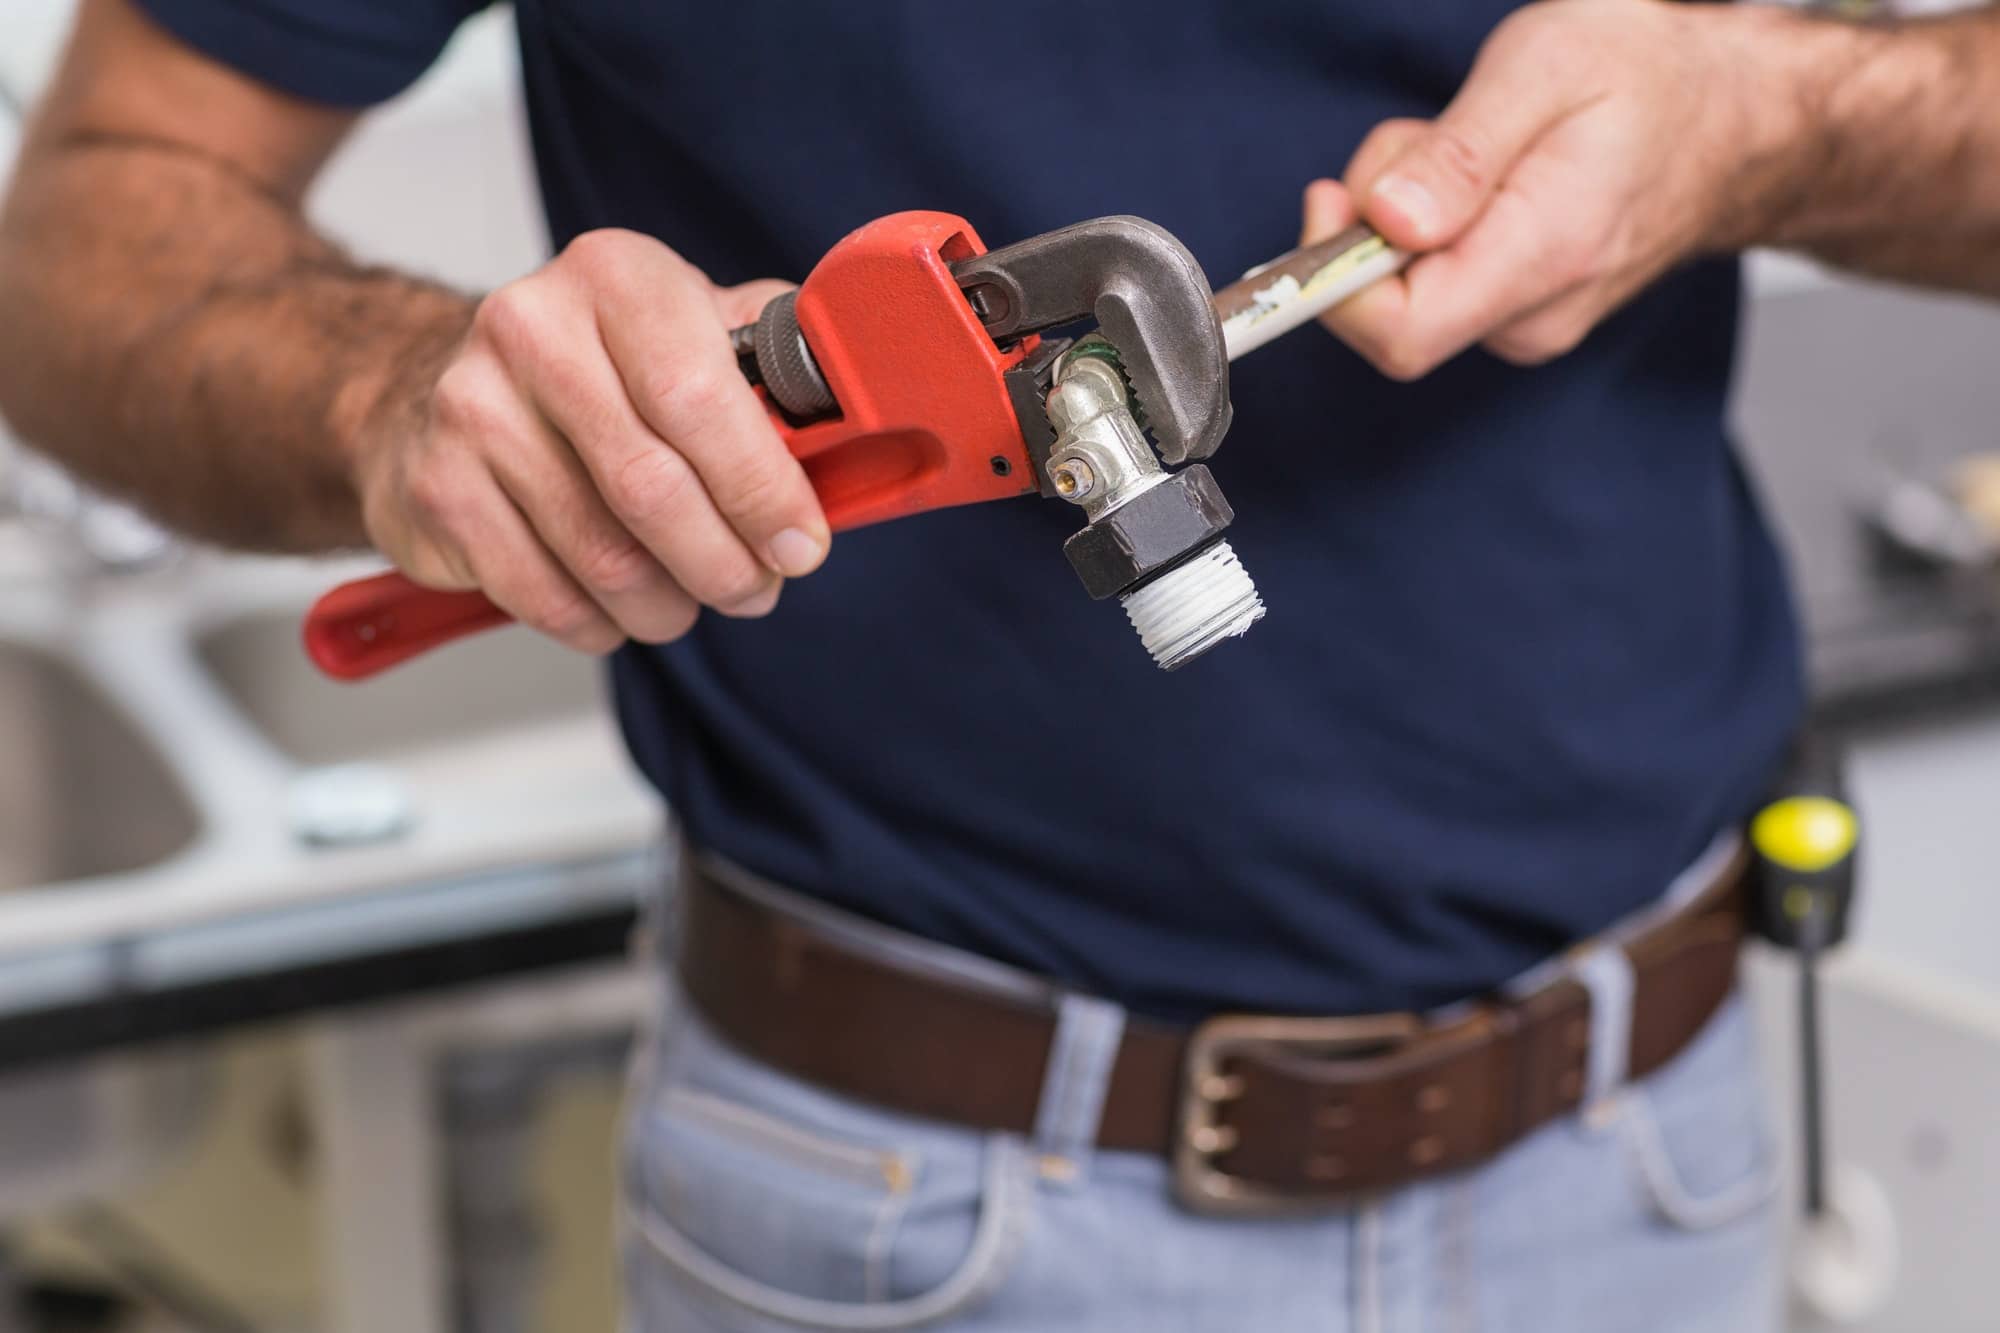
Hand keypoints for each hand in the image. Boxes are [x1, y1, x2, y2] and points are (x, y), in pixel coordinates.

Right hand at [354, 229, 828, 652]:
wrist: (438, 385)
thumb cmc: (600, 370)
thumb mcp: (693, 331)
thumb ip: (774, 372)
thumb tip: (865, 430)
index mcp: (617, 277)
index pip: (699, 395)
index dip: (762, 487)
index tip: (802, 544)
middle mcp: (532, 328)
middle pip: (652, 487)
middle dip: (725, 562)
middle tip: (756, 589)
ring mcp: (472, 408)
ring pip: (602, 555)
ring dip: (668, 604)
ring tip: (690, 602)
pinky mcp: (437, 489)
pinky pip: (543, 595)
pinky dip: (601, 625)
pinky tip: (619, 611)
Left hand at [1302, 0, 1800, 379]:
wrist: (1737, 120)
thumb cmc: (1651, 80)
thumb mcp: (1546, 68)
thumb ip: (1460, 154)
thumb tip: (1386, 221)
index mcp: (1540, 259)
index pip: (1399, 335)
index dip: (1334, 279)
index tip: (1329, 201)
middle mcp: (1530, 316)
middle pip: (1385, 307)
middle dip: (1374, 219)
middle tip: (1428, 139)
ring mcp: (1526, 323)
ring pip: (1405, 288)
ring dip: (1404, 212)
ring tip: (1473, 146)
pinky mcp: (1516, 313)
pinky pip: (1434, 279)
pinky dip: (1432, 223)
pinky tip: (1485, 176)